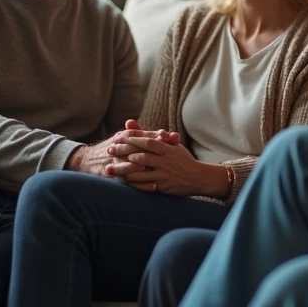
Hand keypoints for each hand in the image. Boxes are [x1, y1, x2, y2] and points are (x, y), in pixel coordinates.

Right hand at [65, 124, 180, 175]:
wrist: (87, 160)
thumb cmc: (114, 148)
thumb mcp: (125, 138)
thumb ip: (144, 136)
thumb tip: (165, 134)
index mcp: (124, 136)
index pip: (144, 134)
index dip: (159, 136)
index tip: (174, 137)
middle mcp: (120, 147)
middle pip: (141, 147)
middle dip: (158, 149)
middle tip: (174, 152)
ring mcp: (116, 162)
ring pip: (134, 164)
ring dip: (148, 166)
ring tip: (162, 170)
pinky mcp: (113, 176)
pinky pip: (129, 181)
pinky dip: (142, 184)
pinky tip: (154, 186)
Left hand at [106, 136, 227, 197]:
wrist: (198, 177)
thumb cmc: (182, 159)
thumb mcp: (171, 144)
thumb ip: (151, 135)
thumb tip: (130, 122)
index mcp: (168, 148)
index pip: (148, 141)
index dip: (132, 139)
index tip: (118, 137)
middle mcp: (166, 160)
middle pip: (141, 155)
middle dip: (123, 152)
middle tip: (109, 150)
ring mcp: (164, 173)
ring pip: (141, 171)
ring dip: (123, 169)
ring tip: (110, 167)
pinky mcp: (163, 185)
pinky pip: (145, 184)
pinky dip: (133, 183)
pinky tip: (122, 181)